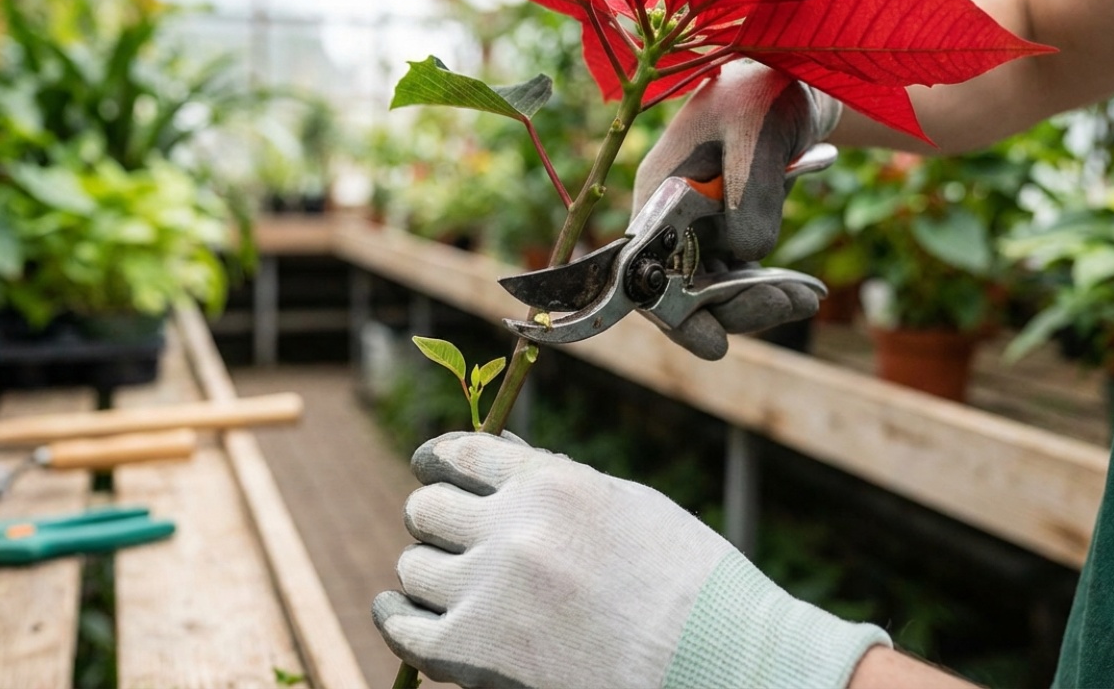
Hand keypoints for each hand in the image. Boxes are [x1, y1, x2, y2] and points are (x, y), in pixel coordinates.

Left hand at [374, 431, 887, 688]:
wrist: (719, 664)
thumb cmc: (688, 581)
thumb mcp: (627, 507)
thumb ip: (554, 478)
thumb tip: (498, 451)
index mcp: (550, 483)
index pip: (459, 453)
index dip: (437, 458)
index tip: (428, 466)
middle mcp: (511, 530)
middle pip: (425, 508)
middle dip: (435, 517)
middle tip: (448, 531)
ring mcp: (490, 594)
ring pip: (412, 566)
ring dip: (427, 570)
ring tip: (446, 579)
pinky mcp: (474, 656)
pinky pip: (402, 628)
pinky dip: (394, 616)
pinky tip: (397, 609)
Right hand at [633, 60, 841, 358]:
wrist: (799, 73)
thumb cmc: (765, 90)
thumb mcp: (757, 135)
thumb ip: (750, 196)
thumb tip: (746, 255)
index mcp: (660, 191)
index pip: (649, 269)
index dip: (674, 313)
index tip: (713, 343)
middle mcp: (672, 216)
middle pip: (685, 288)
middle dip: (732, 308)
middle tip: (786, 305)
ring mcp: (700, 225)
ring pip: (716, 288)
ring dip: (757, 302)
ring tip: (805, 298)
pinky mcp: (730, 228)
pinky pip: (741, 274)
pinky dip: (769, 287)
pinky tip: (803, 291)